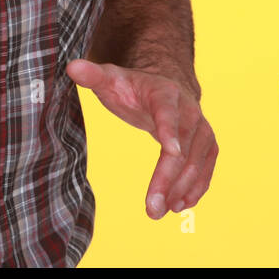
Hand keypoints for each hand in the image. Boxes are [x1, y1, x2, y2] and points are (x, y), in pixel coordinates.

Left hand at [66, 59, 216, 219]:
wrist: (166, 86)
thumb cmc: (134, 87)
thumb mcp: (111, 79)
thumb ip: (93, 76)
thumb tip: (72, 67)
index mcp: (165, 94)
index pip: (168, 113)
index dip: (170, 132)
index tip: (171, 153)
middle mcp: (189, 111)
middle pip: (183, 147)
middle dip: (168, 178)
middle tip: (152, 208)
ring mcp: (201, 129)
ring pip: (197, 161)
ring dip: (182, 189)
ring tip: (160, 211)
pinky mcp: (206, 144)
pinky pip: (206, 168)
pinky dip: (197, 188)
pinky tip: (180, 206)